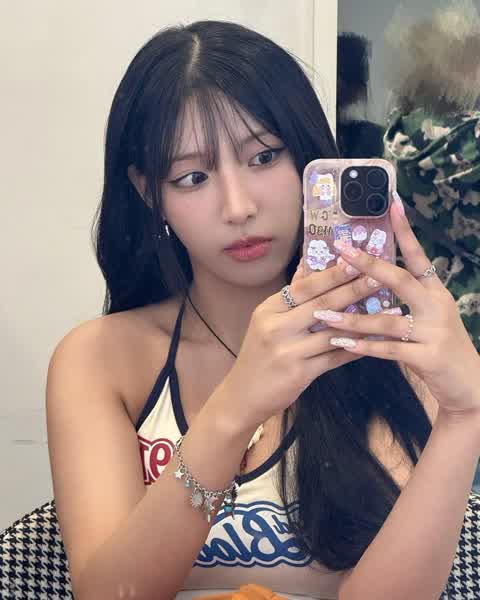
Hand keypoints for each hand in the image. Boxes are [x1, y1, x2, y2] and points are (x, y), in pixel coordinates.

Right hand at [223, 252, 382, 430]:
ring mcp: (288, 351)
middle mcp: (276, 327)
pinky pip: (335, 357)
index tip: (357, 259)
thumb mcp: (266, 321)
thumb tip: (307, 261)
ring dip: (364, 320)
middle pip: (321, 305)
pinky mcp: (300, 373)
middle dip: (354, 289)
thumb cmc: (259, 354)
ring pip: (333, 332)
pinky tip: (377, 341)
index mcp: (269, 310)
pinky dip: (357, 348)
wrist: (244, 395)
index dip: (332, 274)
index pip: (304, 287)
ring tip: (391, 309)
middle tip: (381, 275)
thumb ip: (291, 294)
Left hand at [314, 192, 479, 415]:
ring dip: (352, 317)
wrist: (469, 385)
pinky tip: (341, 343)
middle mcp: (437, 306)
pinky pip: (389, 350)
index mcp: (436, 293)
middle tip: (342, 250)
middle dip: (369, 265)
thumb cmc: (440, 347)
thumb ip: (403, 302)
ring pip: (387, 320)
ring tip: (323, 313)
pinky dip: (363, 346)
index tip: (392, 205)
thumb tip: (367, 283)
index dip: (406, 232)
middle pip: (401, 280)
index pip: (419, 257)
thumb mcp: (428, 318)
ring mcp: (435, 332)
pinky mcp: (429, 357)